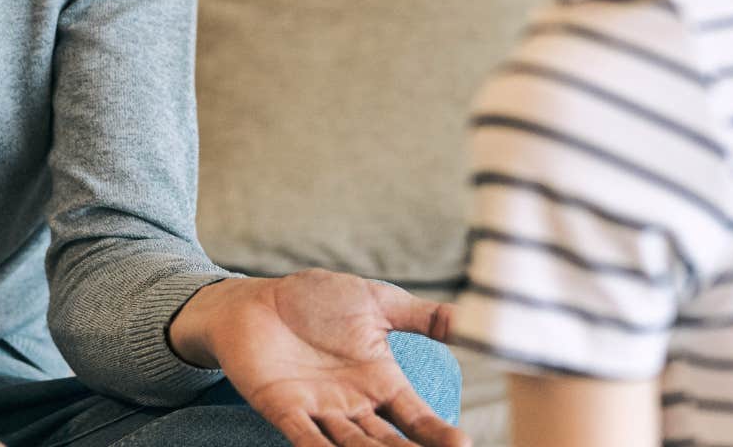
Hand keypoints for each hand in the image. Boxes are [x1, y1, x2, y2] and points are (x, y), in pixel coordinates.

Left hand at [168, 270, 470, 446]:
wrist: (257, 301)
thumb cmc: (316, 301)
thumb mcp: (377, 302)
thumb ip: (424, 316)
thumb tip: (475, 317)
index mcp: (381, 382)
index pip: (417, 417)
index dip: (439, 433)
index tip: (463, 443)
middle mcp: (355, 405)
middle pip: (389, 442)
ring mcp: (320, 411)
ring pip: (353, 446)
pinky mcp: (284, 409)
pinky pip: (305, 439)